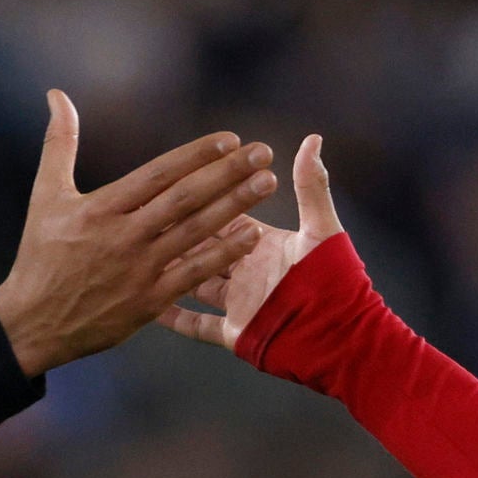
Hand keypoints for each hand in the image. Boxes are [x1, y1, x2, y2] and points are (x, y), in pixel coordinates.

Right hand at [0, 94, 278, 374]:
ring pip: (195, 231)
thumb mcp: (45, 196)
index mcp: (100, 208)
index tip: (230, 139)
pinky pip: (193, 273)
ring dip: (235, 206)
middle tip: (263, 153)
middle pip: (185, 198)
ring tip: (266, 183)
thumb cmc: (40, 256)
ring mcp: (138, 270)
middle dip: (228, 173)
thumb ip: (59, 143)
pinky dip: (223, 254)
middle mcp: (122, 236)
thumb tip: (57, 95)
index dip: (196, 155)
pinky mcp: (147, 301)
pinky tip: (251, 235)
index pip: (158, 174)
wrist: (33, 323)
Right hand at [155, 133, 343, 354]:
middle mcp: (248, 274)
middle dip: (179, 233)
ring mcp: (239, 305)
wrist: (341, 339)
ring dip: (170, 270)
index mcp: (265, 247)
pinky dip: (174, 318)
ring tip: (137, 256)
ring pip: (194, 283)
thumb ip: (311, 185)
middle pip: (205, 248)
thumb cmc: (337, 281)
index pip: (227, 218)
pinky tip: (149, 307)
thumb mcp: (320, 228)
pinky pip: (197, 326)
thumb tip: (312, 138)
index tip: (178, 186)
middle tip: (146, 218)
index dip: (204, 202)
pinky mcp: (234, 334)